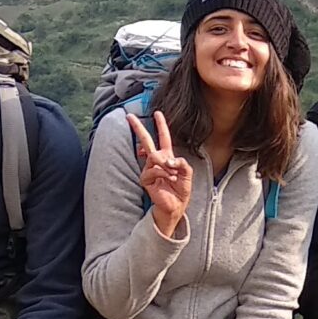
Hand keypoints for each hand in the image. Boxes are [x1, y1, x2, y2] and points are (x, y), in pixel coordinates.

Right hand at [127, 110, 193, 239]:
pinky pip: (153, 169)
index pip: (163, 138)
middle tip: (129, 116)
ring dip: (166, 165)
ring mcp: (149, 169)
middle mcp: (156, 161)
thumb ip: (181, 163)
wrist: (176, 205)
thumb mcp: (187, 173)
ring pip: (154, 157)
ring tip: (173, 175)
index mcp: (167, 157)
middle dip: (138, 128)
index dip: (161, 125)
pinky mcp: (145, 179)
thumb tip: (168, 159)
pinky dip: (163, 173)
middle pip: (145, 141)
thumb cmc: (181, 190)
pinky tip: (169, 178)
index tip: (157, 112)